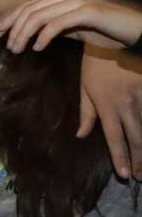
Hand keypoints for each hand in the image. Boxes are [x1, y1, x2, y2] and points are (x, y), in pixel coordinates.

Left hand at [0, 0, 141, 53]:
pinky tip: (38, 47)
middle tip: (9, 46)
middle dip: (16, 27)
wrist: (135, 30)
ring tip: (19, 49)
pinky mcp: (89, 11)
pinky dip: (44, 35)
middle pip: (32, 8)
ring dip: (25, 33)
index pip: (31, 3)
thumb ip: (55, 26)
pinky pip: (58, 23)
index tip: (0, 30)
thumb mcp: (75, 28)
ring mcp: (78, 0)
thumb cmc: (106, 30)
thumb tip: (33, 33)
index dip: (13, 15)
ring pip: (41, 15)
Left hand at [79, 45, 141, 178]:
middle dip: (138, 159)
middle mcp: (126, 105)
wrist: (116, 40)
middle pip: (135, 138)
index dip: (120, 156)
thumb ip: (86, 113)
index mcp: (107, 105)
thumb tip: (80, 135)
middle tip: (139, 176)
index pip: (114, 137)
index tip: (123, 174)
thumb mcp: (86, 87)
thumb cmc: (97, 64)